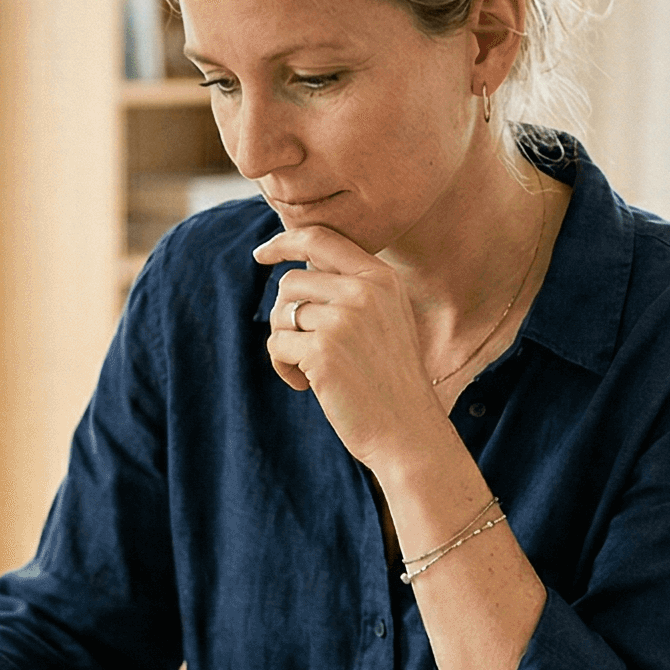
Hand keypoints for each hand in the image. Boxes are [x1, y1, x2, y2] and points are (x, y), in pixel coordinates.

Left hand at [255, 224, 456, 471]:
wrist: (407, 430)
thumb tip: (295, 267)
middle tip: (304, 348)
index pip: (320, 239)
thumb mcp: (384, 319)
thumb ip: (351, 288)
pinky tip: (307, 385)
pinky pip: (277, 345)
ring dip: (286, 344)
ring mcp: (344, 319)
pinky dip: (283, 367)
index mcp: (381, 278)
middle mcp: (364, 291)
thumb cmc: (388, 379)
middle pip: (291, 281)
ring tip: (310, 369)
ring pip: (281, 313)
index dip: (285, 241)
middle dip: (286, 315)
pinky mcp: (323, 351)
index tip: (262, 253)